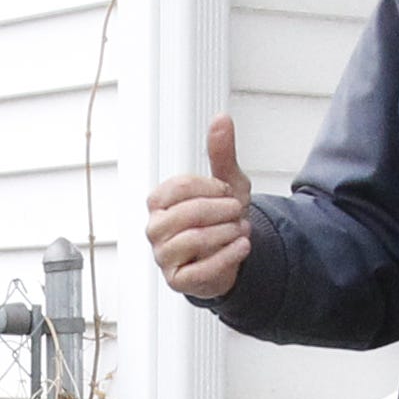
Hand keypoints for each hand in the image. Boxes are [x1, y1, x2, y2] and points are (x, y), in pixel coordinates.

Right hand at [146, 116, 255, 300]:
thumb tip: (221, 118)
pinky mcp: (177, 281)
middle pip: (187, 213)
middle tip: (238, 212)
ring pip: (194, 240)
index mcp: (159, 201)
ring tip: (241, 229)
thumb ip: (221, 152)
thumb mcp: (226, 182)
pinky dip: (228, 256)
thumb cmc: (221, 217)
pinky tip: (244, 246)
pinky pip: (201, 269)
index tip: (227, 192)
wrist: (231, 255)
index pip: (181, 187)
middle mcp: (155, 228)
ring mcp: (163, 256)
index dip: (212, 187)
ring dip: (227, 233)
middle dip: (222, 211)